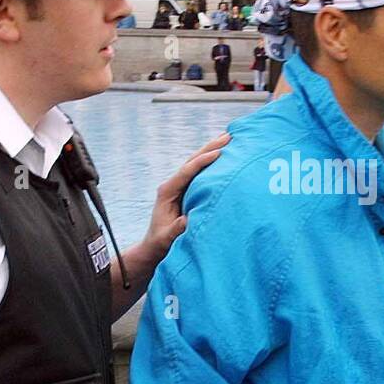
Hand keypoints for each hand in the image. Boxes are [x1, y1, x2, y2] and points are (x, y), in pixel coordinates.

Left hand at [141, 132, 230, 263]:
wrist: (155, 246)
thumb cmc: (161, 243)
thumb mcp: (167, 238)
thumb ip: (176, 229)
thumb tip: (189, 219)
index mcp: (167, 191)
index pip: (187, 171)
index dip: (202, 161)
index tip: (219, 153)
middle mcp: (173, 184)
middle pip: (192, 161)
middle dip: (210, 148)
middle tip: (228, 136)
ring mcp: (180, 186)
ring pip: (197, 163)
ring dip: (212, 150)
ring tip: (229, 138)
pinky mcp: (187, 190)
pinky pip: (201, 173)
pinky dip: (212, 162)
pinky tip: (225, 156)